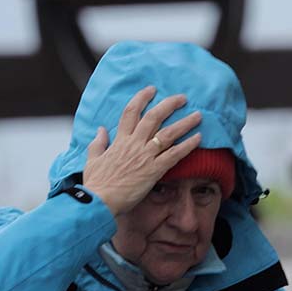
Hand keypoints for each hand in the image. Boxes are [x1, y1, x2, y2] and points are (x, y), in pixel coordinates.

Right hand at [83, 86, 201, 214]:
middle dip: (170, 104)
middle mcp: (134, 144)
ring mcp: (145, 156)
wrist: (99, 201)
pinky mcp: (153, 170)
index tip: (152, 89)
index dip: (142, 98)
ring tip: (198, 115)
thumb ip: (98, 143)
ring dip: (185, 123)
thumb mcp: (92, 160)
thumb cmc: (95, 184)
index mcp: (119, 140)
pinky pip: (174, 154)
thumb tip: (101, 130)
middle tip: (182, 98)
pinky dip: (187, 145)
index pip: (131, 112)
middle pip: (154, 117)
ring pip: (168, 133)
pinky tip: (199, 138)